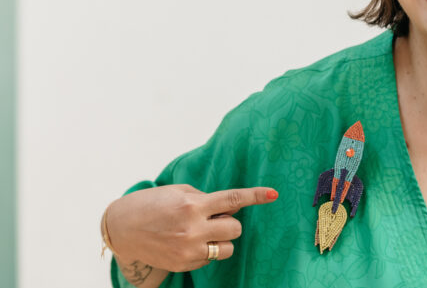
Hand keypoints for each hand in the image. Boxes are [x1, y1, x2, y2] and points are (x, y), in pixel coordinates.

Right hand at [105, 184, 278, 271]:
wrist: (122, 227)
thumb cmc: (152, 203)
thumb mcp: (180, 191)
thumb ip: (207, 198)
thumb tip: (233, 206)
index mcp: (193, 205)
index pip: (233, 199)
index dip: (256, 196)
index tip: (274, 194)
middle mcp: (193, 228)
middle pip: (235, 228)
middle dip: (229, 223)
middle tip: (213, 218)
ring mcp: (189, 249)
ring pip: (227, 248)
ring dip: (222, 239)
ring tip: (202, 231)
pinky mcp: (183, 264)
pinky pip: (210, 259)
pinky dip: (206, 250)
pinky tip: (187, 242)